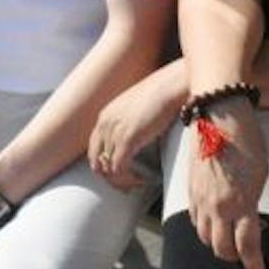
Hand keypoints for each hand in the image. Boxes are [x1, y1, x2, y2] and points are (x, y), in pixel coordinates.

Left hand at [89, 59, 186, 190]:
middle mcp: (105, 123)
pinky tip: (142, 180)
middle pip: (96, 162)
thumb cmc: (164, 93)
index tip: (120, 173)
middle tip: (127, 185)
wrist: (173, 84)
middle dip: (110, 178)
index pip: (94, 149)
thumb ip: (131, 123)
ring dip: (122, 181)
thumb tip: (139, 139)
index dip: (105, 165)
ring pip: (108, 169)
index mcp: (106, 116)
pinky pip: (120, 169)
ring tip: (137, 184)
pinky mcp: (127, 138)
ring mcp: (114, 130)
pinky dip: (129, 179)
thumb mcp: (139, 108)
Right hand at [187, 105, 268, 268]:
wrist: (219, 114)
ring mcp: (200, 198)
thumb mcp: (260, 172)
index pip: (247, 246)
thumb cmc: (247, 139)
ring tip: (228, 241)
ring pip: (204, 236)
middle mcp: (218, 206)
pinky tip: (212, 222)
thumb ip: (253, 200)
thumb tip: (251, 217)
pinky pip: (193, 218)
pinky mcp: (190, 188)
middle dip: (234, 257)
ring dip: (216, 244)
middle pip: (221, 248)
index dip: (253, 265)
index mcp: (241, 203)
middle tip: (244, 258)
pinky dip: (203, 227)